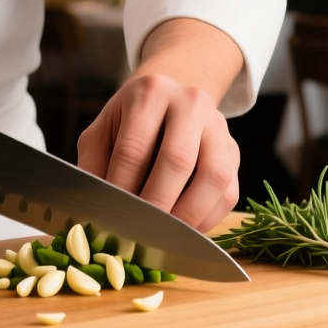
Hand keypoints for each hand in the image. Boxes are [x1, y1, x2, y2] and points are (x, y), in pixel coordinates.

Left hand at [76, 19, 244, 231]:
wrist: (171, 98)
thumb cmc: (131, 121)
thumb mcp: (103, 131)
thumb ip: (94, 165)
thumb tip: (95, 206)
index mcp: (150, 93)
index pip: (134, 148)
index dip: (122, 188)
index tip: (112, 215)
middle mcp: (190, 103)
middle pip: (177, 160)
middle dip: (156, 203)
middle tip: (138, 231)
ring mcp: (218, 127)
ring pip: (213, 176)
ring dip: (188, 214)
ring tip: (166, 234)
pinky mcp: (234, 151)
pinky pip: (229, 192)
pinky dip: (208, 218)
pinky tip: (186, 228)